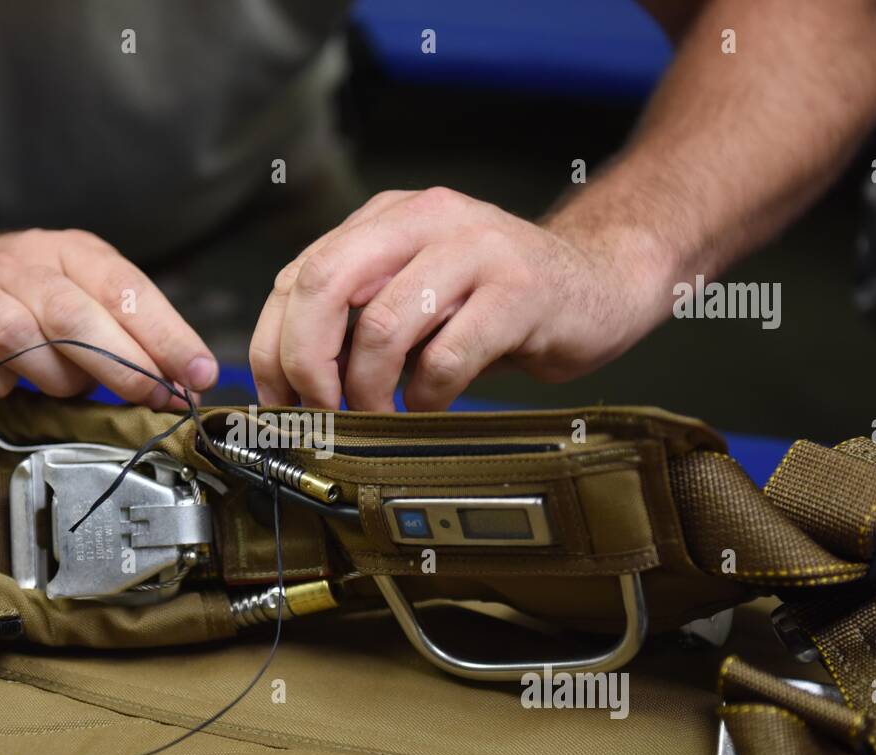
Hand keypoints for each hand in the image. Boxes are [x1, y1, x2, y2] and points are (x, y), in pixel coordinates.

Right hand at [0, 227, 217, 404]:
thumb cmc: (22, 294)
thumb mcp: (81, 292)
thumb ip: (130, 332)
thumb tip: (187, 383)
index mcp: (69, 252)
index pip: (126, 289)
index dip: (167, 334)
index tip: (200, 373)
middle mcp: (21, 265)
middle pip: (75, 315)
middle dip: (124, 365)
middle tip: (157, 398)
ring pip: (24, 343)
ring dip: (56, 379)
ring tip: (67, 385)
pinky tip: (6, 384)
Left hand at [249, 187, 656, 410]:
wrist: (601, 280)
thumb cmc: (500, 299)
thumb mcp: (416, 291)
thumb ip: (358, 315)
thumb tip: (290, 382)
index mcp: (386, 219)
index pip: (297, 276)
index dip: (274, 347)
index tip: (279, 402)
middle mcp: (424, 219)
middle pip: (324, 285)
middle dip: (306, 362)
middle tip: (319, 411)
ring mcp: (475, 248)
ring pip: (383, 325)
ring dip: (367, 389)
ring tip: (379, 415)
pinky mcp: (520, 290)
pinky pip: (447, 357)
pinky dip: (426, 397)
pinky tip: (431, 404)